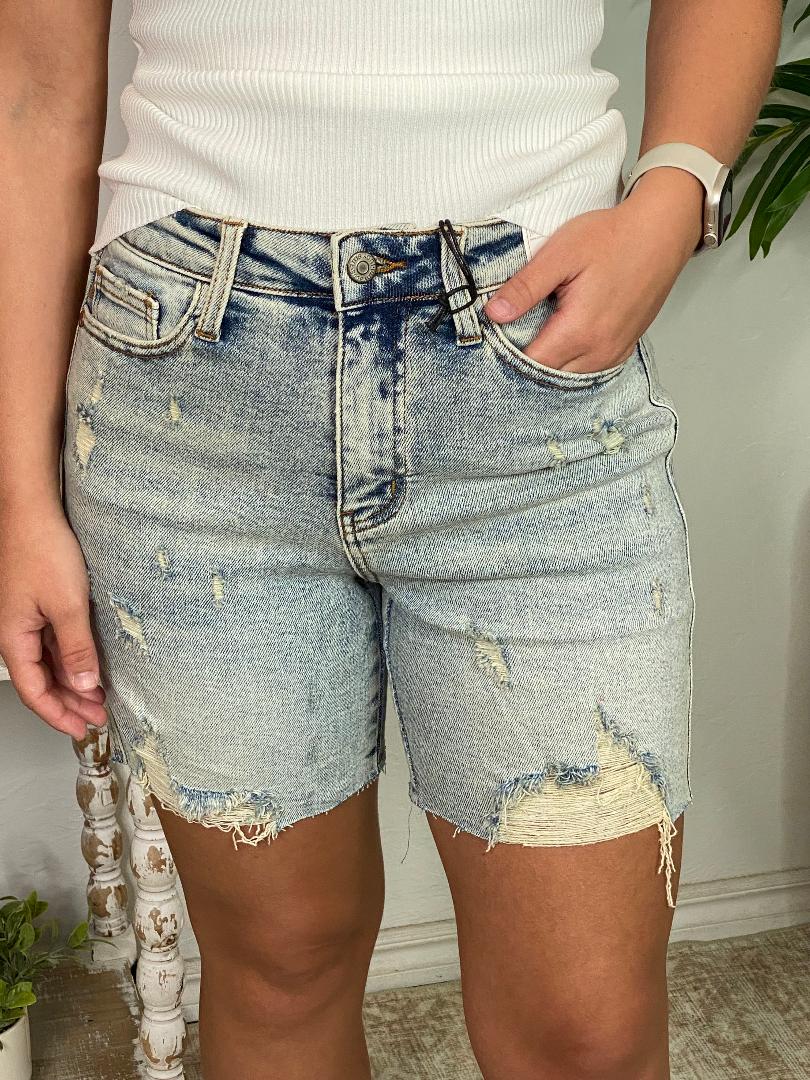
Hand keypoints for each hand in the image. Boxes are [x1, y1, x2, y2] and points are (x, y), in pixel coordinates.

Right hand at [0, 501, 107, 738]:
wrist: (32, 510)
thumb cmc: (41, 548)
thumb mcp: (67, 605)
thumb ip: (77, 647)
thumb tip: (85, 683)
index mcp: (13, 638)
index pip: (34, 691)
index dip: (58, 714)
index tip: (83, 728)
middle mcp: (16, 633)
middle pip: (42, 680)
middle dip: (71, 702)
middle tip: (100, 715)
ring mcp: (28, 619)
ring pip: (50, 662)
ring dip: (75, 681)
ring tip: (101, 695)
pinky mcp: (40, 605)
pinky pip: (55, 642)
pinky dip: (73, 657)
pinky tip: (92, 663)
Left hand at [484, 168, 704, 373]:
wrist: (662, 230)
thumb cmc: (613, 237)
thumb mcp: (560, 255)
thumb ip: (525, 288)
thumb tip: (494, 314)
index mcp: (579, 331)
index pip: (531, 363)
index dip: (508, 353)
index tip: (496, 336)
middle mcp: (600, 350)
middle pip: (549, 374)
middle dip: (527, 359)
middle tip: (512, 334)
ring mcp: (615, 351)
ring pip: (570, 374)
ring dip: (551, 362)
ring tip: (536, 335)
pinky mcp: (625, 346)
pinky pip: (590, 368)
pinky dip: (572, 360)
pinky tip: (563, 340)